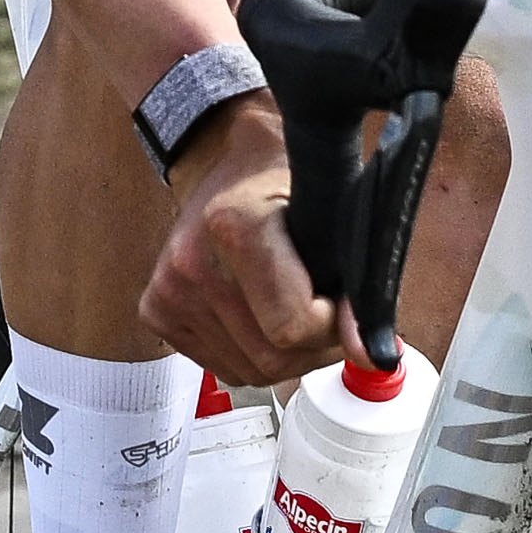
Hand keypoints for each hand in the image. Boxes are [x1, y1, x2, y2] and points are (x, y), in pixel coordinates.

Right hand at [136, 99, 347, 388]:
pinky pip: (224, 367)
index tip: (342, 303)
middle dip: (314, 348)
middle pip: (272, 358)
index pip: (292, 326)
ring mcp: (168, 291)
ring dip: (287, 356)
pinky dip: (254, 354)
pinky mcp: (156, 311)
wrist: (227, 161)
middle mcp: (190, 263)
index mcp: (232, 225)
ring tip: (298, 314)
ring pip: (250, 371)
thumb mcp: (333, 214)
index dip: (331, 326)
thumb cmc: (285, 180)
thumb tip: (374, 353)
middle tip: (328, 315)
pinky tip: (263, 318)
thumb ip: (357, 283)